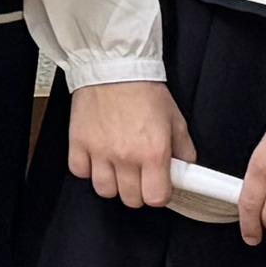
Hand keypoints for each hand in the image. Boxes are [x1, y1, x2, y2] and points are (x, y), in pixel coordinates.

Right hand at [66, 75, 185, 206]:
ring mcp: (100, 151)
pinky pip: (80, 172)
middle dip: (137, 190)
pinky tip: (97, 157)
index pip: (156, 198)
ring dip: (112, 183)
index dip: (158, 194)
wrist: (114, 67)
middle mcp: (126, 156)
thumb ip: (184, 150)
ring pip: (104, 190)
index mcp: (153, 152)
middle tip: (140, 175)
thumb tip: (186, 170)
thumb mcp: (176, 120)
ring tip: (117, 168)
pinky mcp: (79, 143)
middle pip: (130, 199)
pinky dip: (88, 169)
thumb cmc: (144, 90)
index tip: (158, 186)